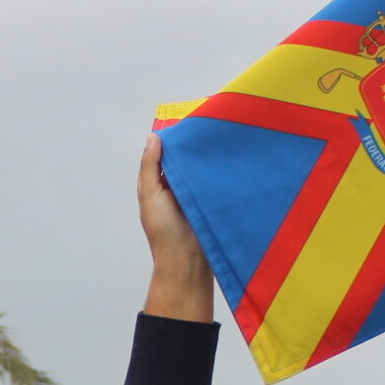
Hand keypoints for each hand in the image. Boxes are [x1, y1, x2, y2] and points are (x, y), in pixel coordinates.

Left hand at [137, 134, 214, 321]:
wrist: (188, 263)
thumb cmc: (164, 232)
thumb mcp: (150, 194)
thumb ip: (150, 167)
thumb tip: (154, 137)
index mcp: (162, 185)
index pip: (169, 156)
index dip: (177, 141)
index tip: (191, 121)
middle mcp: (180, 188)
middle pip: (190, 161)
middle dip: (199, 146)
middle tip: (213, 124)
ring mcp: (200, 195)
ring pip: (206, 170)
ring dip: (213, 158)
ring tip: (225, 136)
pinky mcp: (216, 202)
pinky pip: (220, 182)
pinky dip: (224, 172)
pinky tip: (234, 157)